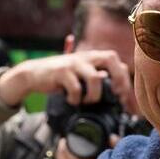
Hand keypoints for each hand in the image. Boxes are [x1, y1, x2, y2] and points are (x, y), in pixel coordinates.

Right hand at [0, 50, 135, 112]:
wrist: (34, 73)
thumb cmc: (61, 77)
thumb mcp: (80, 75)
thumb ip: (97, 78)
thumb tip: (118, 92)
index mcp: (93, 57)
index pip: (117, 63)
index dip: (125, 81)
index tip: (126, 101)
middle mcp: (86, 56)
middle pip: (111, 59)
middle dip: (118, 80)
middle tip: (116, 97)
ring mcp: (73, 63)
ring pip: (95, 77)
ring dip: (95, 95)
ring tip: (87, 102)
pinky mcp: (61, 71)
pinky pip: (75, 87)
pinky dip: (76, 98)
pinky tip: (71, 101)